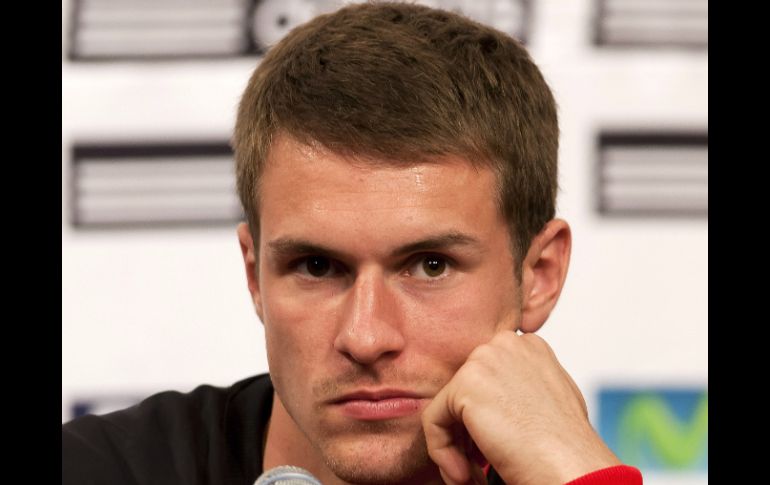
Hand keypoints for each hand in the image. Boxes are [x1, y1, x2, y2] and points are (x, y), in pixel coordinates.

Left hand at [422, 331, 620, 484]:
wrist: (570, 466)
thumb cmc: (567, 445)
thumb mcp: (550, 398)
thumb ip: (522, 386)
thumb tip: (497, 400)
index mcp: (527, 345)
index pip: (485, 379)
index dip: (485, 418)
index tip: (493, 447)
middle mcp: (505, 344)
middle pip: (463, 391)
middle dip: (466, 432)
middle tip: (477, 466)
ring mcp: (485, 360)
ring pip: (447, 408)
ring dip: (455, 447)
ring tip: (472, 475)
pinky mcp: (465, 384)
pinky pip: (434, 421)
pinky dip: (442, 452)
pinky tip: (464, 474)